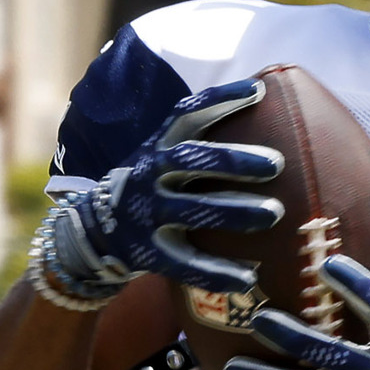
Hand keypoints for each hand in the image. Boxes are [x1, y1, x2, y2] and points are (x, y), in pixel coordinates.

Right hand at [27, 80, 284, 307]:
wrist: (93, 231)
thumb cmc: (150, 188)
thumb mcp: (161, 158)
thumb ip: (199, 145)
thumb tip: (261, 119)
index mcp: (158, 147)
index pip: (187, 114)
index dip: (220, 100)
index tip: (259, 91)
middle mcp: (149, 175)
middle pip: (190, 161)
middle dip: (233, 160)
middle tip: (275, 164)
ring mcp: (146, 215)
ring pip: (193, 210)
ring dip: (234, 211)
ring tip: (275, 213)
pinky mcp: (147, 254)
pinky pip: (186, 265)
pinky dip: (217, 273)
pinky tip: (249, 278)